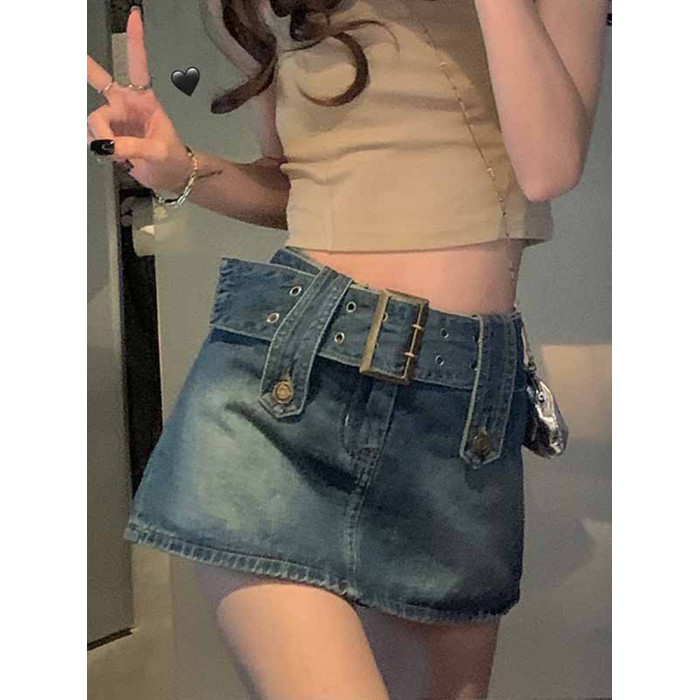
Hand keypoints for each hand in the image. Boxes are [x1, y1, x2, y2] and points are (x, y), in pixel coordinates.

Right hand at [87, 6, 191, 192]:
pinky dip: (98, 149)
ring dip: (101, 138)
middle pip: (98, 80)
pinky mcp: (106, 136)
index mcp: (145, 100)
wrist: (169, 177)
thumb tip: (106, 145)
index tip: (134, 16)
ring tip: (119, 154)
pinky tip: (111, 156)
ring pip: (94, 121)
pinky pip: (92, 137)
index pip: (138, 66)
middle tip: (70, 49)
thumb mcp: (159, 153)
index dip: (135, 41)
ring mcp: (114, 119)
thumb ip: (133, 146)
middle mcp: (126, 104)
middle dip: (84, 64)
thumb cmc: (171, 159)